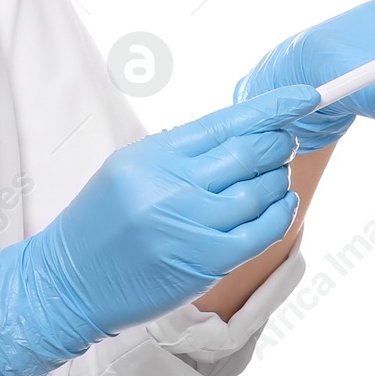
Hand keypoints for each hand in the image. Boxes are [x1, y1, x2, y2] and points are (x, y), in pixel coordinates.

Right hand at [0, 85, 315, 375]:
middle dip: (278, 142)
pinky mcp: (204, 261)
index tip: (304, 96)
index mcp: (152, 156)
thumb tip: (242, 133)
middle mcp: (171, 186)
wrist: (70, 280)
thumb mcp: (129, 169)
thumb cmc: (101, 222)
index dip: (271, 107)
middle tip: (287, 138)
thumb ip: (181, 153)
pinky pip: (260, 233)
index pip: (225, 121)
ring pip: (259, 192)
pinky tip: (282, 205)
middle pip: (248, 152)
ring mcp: (189, 225)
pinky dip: (279, 215)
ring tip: (276, 176)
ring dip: (278, 179)